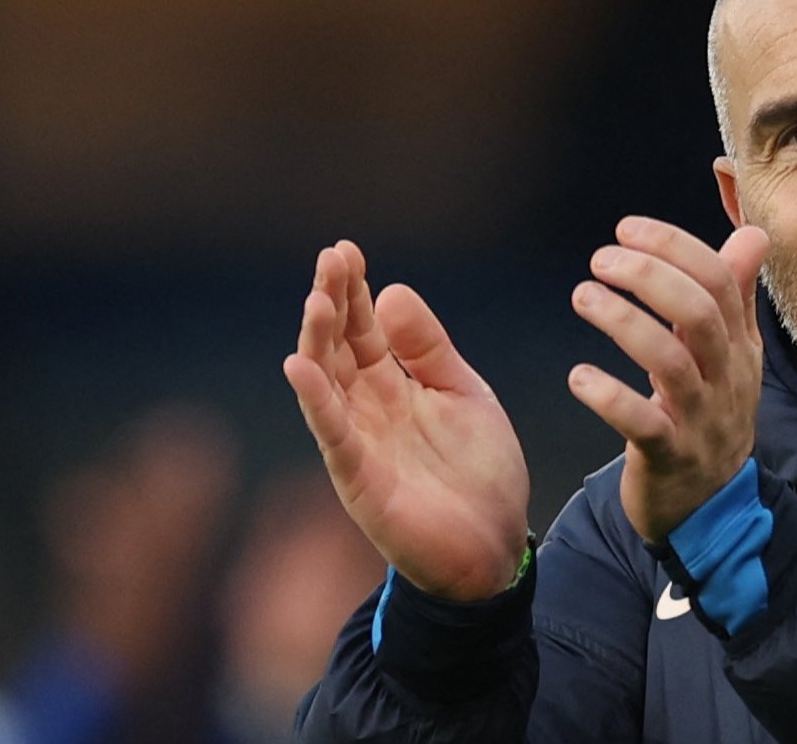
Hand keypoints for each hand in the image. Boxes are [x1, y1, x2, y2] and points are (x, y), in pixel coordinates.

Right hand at [283, 241, 529, 600]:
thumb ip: (428, 348)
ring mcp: (359, 443)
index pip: (363, 328)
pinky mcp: (360, 481)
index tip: (346, 250)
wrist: (496, 546)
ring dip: (318, 340)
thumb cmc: (479, 471)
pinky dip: (316, 401)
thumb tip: (391, 291)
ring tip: (317, 298)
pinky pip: (332, 435)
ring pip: (327, 383)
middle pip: (339, 347)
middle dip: (332, 302)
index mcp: (394, 385)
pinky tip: (300, 366)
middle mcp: (367, 409)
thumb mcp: (464, 393)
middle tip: (330, 258)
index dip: (353, 290)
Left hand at [568, 217, 769, 543]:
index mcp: (739, 347)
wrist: (709, 504)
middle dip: (650, 277)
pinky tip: (578, 376)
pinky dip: (609, 396)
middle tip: (601, 260)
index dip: (673, 247)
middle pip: (700, 314)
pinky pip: (643, 423)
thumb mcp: (733, 355)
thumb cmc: (710, 416)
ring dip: (624, 323)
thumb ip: (736, 293)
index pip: (719, 282)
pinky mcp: (669, 457)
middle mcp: (725, 378)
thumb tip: (752, 234)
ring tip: (584, 297)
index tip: (626, 228)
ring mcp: (700, 419)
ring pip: (670, 363)